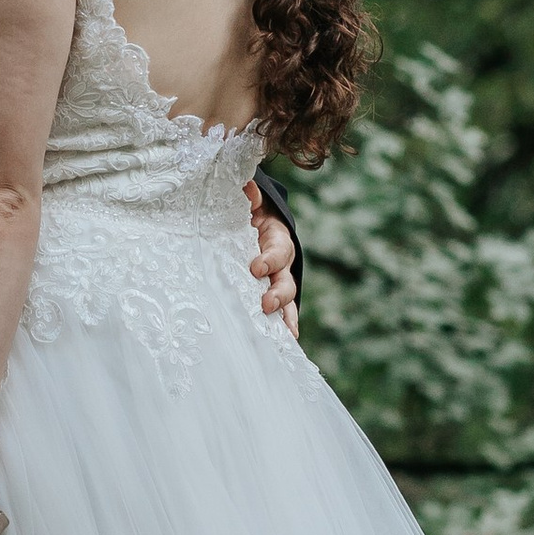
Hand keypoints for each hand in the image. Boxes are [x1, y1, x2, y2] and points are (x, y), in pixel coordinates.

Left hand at [245, 182, 298, 336]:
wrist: (254, 226)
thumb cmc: (247, 215)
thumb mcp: (248, 204)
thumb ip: (248, 196)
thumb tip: (248, 188)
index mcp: (276, 239)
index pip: (277, 250)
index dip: (269, 259)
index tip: (255, 267)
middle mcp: (281, 264)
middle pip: (286, 281)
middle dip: (278, 294)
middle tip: (265, 304)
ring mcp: (277, 283)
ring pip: (286, 303)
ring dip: (284, 318)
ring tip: (283, 336)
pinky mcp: (269, 297)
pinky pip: (279, 315)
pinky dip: (282, 329)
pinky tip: (283, 346)